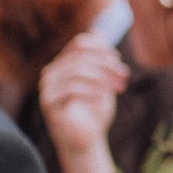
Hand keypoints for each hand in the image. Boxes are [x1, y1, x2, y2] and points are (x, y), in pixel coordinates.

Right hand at [39, 34, 127, 172]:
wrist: (87, 142)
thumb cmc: (94, 113)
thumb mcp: (102, 82)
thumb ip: (100, 58)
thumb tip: (98, 30)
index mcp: (63, 65)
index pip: (80, 43)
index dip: (102, 48)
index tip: (118, 60)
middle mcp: (51, 72)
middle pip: (81, 55)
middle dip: (107, 64)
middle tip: (124, 76)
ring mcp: (47, 87)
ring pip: (78, 70)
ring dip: (104, 77)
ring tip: (120, 87)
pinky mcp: (48, 102)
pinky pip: (72, 87)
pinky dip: (92, 89)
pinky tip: (105, 96)